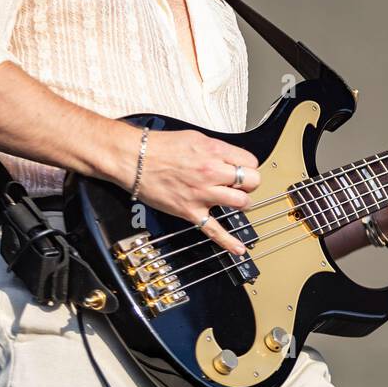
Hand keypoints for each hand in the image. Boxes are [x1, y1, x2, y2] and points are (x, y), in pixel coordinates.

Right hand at [114, 125, 260, 256]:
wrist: (135, 159)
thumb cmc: (161, 147)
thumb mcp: (197, 138)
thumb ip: (218, 150)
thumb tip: (232, 158)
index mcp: (215, 152)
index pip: (251, 162)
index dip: (249, 166)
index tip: (244, 169)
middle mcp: (212, 173)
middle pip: (251, 182)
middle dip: (250, 183)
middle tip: (243, 185)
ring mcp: (202, 194)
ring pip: (241, 203)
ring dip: (242, 203)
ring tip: (236, 201)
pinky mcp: (191, 211)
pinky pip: (214, 230)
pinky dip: (228, 242)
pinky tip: (239, 248)